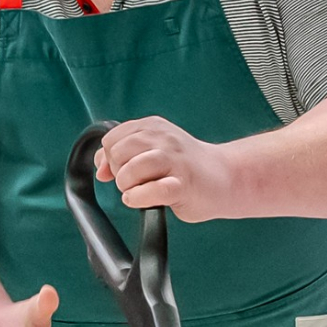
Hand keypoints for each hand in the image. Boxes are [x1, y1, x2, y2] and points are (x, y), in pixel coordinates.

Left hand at [96, 116, 236, 221]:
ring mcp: (175, 160)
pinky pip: (152, 190)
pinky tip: (144, 200)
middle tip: (134, 182)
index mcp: (153, 127)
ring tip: (140, 191)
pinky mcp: (183, 183)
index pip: (111, 139)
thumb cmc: (185, 167)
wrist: (227, 177)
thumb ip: (125, 154)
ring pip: (131, 169)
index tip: (121, 170)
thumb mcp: (152, 151)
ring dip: (128, 186)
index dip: (110, 159)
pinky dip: (140, 198)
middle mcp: (163, 139)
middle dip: (118, 172)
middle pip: (117, 152)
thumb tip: (100, 166)